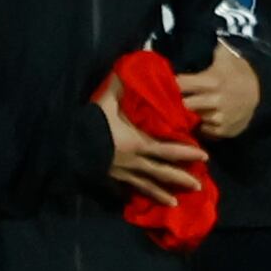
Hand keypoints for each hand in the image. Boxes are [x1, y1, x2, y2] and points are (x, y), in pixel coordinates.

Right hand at [97, 79, 204, 201]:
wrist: (67, 141)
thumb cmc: (91, 121)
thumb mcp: (107, 101)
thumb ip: (122, 86)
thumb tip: (131, 68)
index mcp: (137, 143)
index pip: (168, 149)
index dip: (186, 152)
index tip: (204, 155)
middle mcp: (134, 161)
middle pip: (162, 172)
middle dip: (181, 178)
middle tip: (200, 186)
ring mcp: (123, 172)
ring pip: (148, 185)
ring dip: (163, 193)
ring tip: (176, 202)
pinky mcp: (112, 177)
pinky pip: (131, 188)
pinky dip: (141, 194)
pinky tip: (145, 201)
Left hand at [173, 42, 261, 139]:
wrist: (264, 92)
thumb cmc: (239, 71)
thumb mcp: (227, 55)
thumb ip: (212, 46)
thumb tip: (203, 32)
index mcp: (213, 81)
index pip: (181, 84)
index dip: (173, 83)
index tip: (168, 82)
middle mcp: (217, 100)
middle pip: (184, 104)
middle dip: (179, 101)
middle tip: (175, 97)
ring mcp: (221, 117)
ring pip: (194, 118)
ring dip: (191, 114)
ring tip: (190, 107)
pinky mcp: (226, 130)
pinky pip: (205, 130)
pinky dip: (203, 125)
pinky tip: (205, 116)